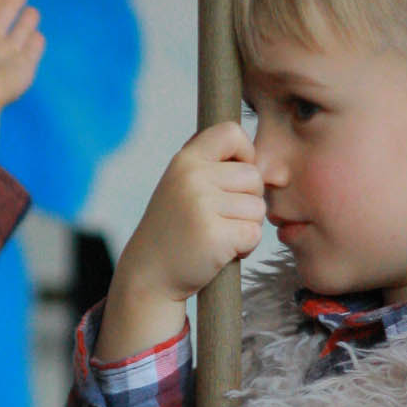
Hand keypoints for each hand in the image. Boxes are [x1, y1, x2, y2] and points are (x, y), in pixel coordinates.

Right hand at [95, 123, 264, 359]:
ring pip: (258, 207)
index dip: (245, 152)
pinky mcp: (215, 235)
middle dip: (247, 200)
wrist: (149, 274)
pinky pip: (254, 233)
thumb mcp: (180, 185)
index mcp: (184, 160)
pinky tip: (221, 251)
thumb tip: (257, 156)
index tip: (235, 175)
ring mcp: (202, 206)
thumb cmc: (174, 229)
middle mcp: (192, 178)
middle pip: (254, 176)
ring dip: (246, 225)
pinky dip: (245, 246)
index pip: (231, 132)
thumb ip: (211, 164)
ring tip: (218, 235)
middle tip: (220, 218)